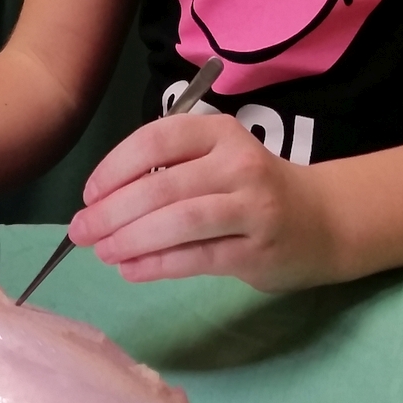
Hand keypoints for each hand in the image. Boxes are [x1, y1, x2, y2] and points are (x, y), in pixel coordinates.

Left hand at [69, 112, 334, 293]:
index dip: (115, 166)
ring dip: (131, 239)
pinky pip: (197, 258)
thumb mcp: (217, 159)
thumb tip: (102, 201)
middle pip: (162, 186)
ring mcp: (252, 207)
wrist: (322, 220)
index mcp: (220, 132)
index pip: (156, 140)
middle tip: (80, 231)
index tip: (88, 193)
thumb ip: (170, 171)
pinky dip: (157, 264)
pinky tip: (131, 270)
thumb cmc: (252, 188)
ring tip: (102, 252)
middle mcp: (238, 163)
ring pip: (178, 222)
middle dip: (112, 211)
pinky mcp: (257, 250)